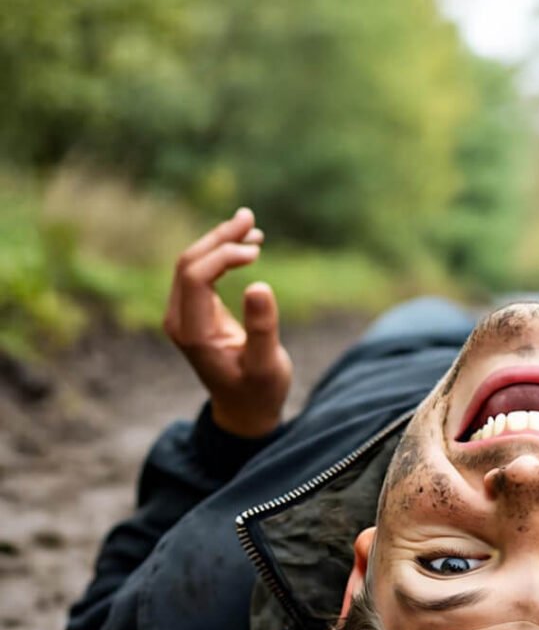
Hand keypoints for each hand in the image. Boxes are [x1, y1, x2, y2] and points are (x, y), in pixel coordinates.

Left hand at [163, 208, 292, 437]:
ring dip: (221, 241)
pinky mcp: (194, 310)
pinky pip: (201, 272)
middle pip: (189, 263)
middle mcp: (180, 320)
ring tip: (252, 226)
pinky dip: (222, 255)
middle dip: (219, 238)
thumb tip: (259, 284)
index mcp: (193, 333)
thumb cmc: (259, 391)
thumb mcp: (267, 365)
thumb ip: (262, 328)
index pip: (195, 277)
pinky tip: (246, 247)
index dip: (222, 256)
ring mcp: (183, 314)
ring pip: (193, 263)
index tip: (256, 251)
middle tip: (251, 219)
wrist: (244, 410)